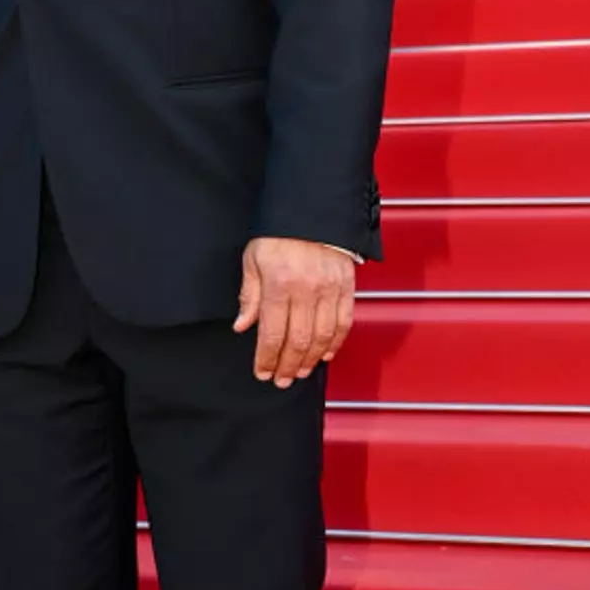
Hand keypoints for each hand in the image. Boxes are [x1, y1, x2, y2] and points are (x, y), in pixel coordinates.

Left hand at [234, 238, 355, 387]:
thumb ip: (249, 295)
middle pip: (298, 340)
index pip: (271, 333)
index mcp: (279, 284)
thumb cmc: (279, 234)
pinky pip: (344, 322)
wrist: (312, 209)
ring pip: (322, 337)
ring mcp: (329, 290)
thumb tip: (242, 326)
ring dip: (310, 360)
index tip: (262, 372)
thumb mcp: (253, 260)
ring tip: (299, 372)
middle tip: (281, 380)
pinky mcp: (346, 287)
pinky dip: (335, 343)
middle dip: (287, 365)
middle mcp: (306, 290)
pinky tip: (325, 355)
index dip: (266, 358)